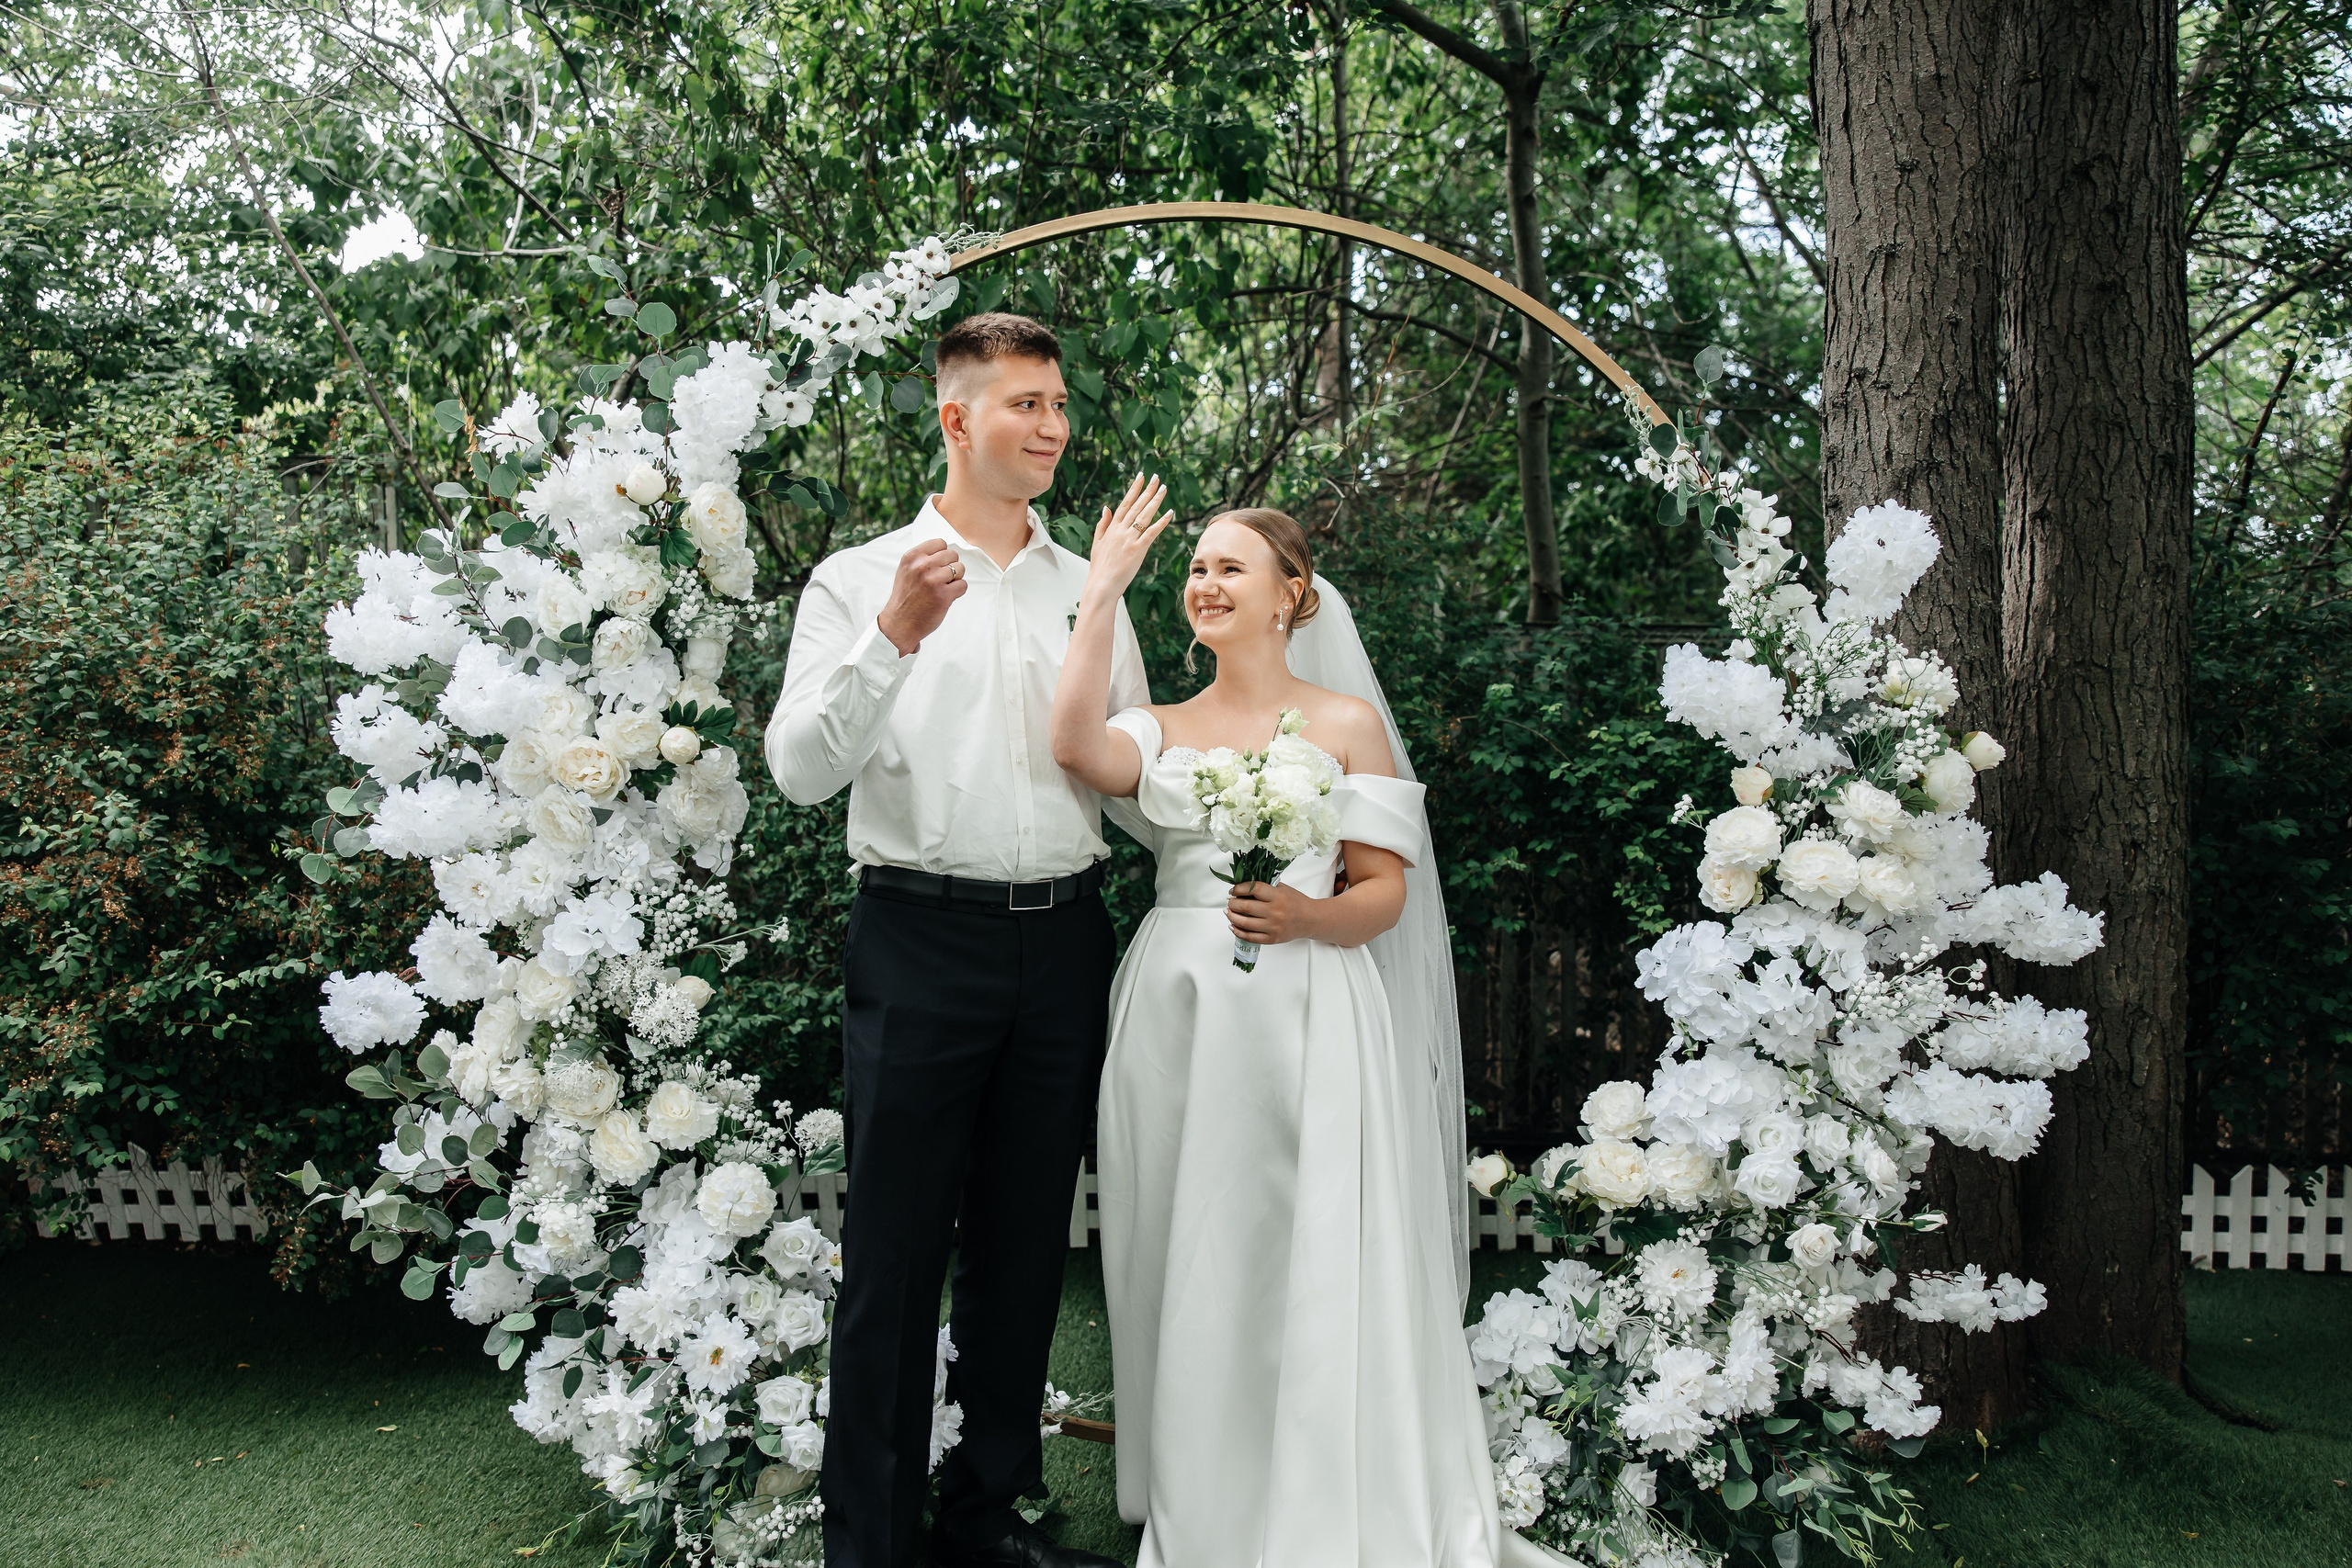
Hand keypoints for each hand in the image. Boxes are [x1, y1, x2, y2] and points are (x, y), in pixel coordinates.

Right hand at [876, 538, 967, 653]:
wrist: (900, 623)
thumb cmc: (905, 598)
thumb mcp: (906, 571)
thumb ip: (922, 559)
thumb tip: (944, 551)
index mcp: (912, 557)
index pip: (940, 543)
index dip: (943, 555)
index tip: (939, 565)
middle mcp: (922, 566)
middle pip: (952, 555)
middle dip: (950, 566)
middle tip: (942, 579)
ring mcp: (934, 580)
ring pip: (960, 569)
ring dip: (955, 579)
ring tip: (943, 587)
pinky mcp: (944, 595)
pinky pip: (963, 585)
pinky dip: (958, 591)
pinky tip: (947, 596)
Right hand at [1082, 473, 1170, 602]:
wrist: (1101, 584)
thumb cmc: (1100, 567)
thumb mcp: (1097, 543)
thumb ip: (1102, 525)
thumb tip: (1106, 507)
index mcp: (1111, 528)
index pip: (1125, 503)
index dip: (1134, 489)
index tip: (1141, 477)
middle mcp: (1120, 530)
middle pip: (1137, 506)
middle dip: (1147, 490)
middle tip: (1157, 477)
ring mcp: (1129, 539)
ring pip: (1144, 515)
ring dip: (1155, 501)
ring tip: (1164, 488)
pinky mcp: (1137, 550)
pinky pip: (1151, 532)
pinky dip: (1161, 522)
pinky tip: (1170, 513)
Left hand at [1226, 880, 1319, 947]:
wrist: (1310, 920)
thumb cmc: (1296, 902)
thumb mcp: (1283, 889)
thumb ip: (1265, 887)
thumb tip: (1243, 886)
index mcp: (1278, 896)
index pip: (1253, 889)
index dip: (1239, 888)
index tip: (1233, 890)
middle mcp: (1275, 912)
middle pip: (1245, 906)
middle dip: (1233, 903)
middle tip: (1230, 901)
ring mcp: (1272, 927)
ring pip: (1244, 923)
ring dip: (1232, 917)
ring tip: (1229, 912)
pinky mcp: (1271, 939)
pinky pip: (1250, 937)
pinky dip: (1238, 932)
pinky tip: (1233, 926)